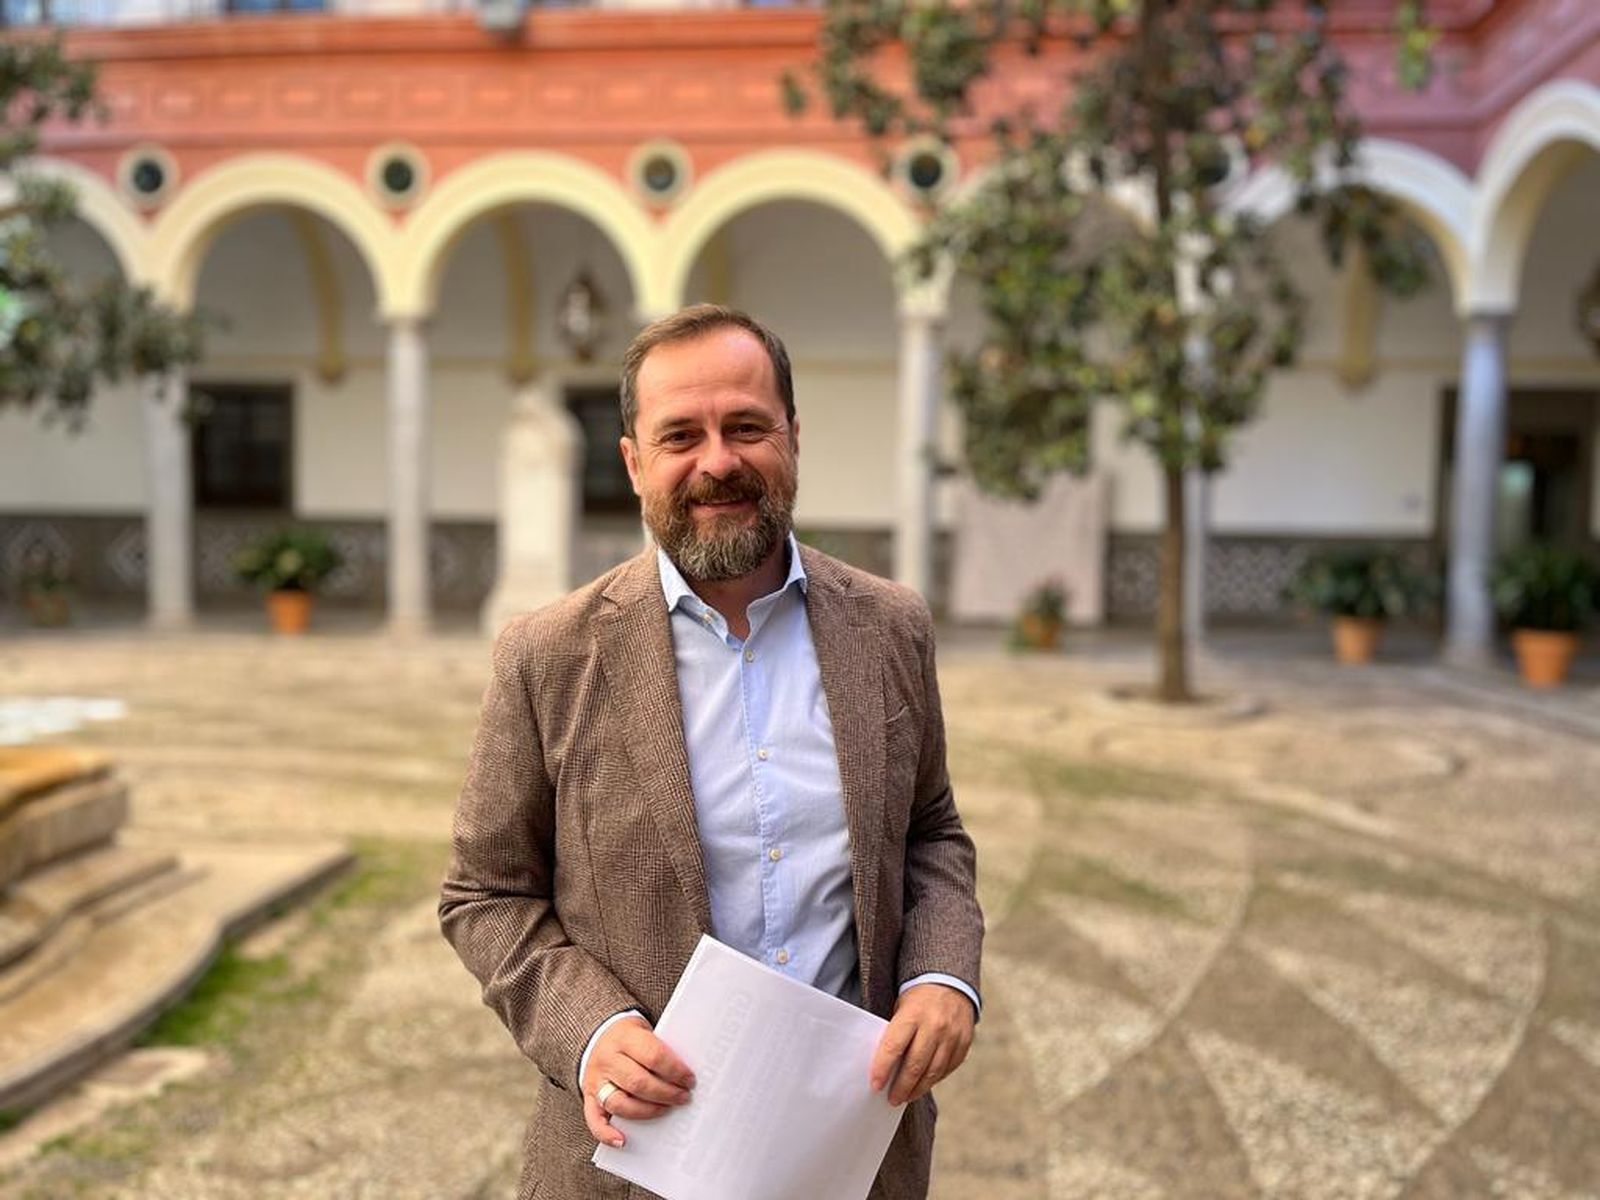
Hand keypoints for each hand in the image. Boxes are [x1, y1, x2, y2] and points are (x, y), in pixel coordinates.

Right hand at [581, 1016, 695, 1148]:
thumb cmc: (631, 1038)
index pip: (653, 1056)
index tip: (690, 1080)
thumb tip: (686, 1077)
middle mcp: (608, 1059)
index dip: (675, 1070)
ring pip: (619, 1103)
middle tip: (684, 1098)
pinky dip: (606, 1133)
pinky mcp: (589, 1097)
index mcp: (625, 1037)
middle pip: (638, 1082)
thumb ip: (660, 1050)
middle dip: (666, 1093)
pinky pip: (593, 1119)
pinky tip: (622, 1141)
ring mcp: (596, 1080)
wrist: (597, 1034)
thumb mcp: (645, 1031)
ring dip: (647, 1111)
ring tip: (667, 1110)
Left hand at [868, 983, 974, 1106]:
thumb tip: (884, 1068)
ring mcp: (952, 1035)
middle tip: (892, 1099)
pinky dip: (934, 1079)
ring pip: (933, 1071)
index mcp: (913, 1014)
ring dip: (918, 1088)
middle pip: (915, 1065)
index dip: (882, 1069)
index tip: (875, 1085)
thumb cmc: (917, 999)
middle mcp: (934, 1026)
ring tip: (906, 1097)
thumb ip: (895, 1034)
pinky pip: (948, 1068)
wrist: (950, 982)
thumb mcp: (901, 1008)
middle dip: (901, 1086)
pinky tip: (924, 1084)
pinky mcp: (964, 1043)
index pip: (894, 1047)